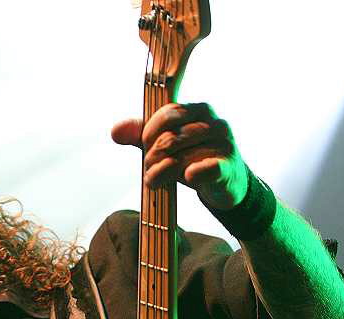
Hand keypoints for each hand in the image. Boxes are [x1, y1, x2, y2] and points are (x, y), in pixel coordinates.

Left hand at [111, 102, 248, 210]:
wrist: (225, 184)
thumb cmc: (193, 158)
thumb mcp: (166, 144)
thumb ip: (140, 135)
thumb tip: (115, 131)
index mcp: (200, 110)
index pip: (168, 113)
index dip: (149, 132)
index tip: (145, 147)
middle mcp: (215, 123)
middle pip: (171, 137)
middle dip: (152, 156)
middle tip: (148, 169)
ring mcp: (224, 145)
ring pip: (181, 157)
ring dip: (162, 172)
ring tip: (155, 181)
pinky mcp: (228, 168)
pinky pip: (208, 168)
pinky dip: (195, 173)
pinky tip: (188, 177)